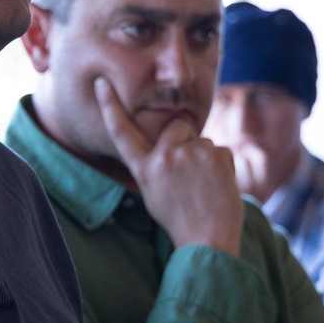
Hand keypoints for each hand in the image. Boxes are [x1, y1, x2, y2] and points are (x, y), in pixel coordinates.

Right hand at [94, 78, 242, 253]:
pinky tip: (218, 187)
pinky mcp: (216, 154)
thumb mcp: (155, 192)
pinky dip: (222, 166)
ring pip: (201, 140)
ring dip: (205, 157)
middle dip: (185, 139)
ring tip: (204, 187)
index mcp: (144, 169)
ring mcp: (190, 154)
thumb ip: (157, 163)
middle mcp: (164, 157)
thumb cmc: (180, 219)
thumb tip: (173, 138)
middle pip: (176, 126)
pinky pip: (221, 150)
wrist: (208, 239)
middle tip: (190, 172)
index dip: (110, 106)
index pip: (122, 133)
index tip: (101, 82)